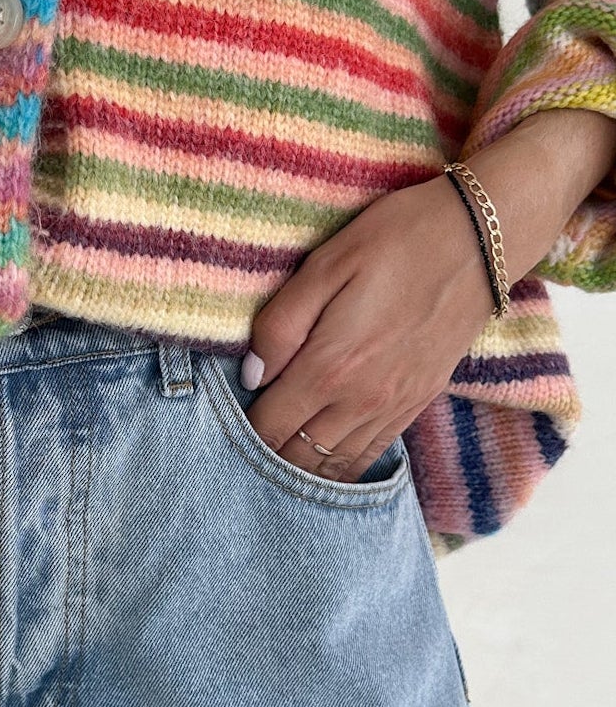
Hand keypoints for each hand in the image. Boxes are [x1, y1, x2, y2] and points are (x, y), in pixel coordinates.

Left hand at [243, 109, 615, 481]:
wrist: (480, 240)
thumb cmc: (396, 240)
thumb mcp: (325, 266)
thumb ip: (280, 324)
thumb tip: (250, 374)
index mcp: (330, 367)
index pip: (268, 426)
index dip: (240, 427)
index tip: (226, 412)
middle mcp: (362, 401)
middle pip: (297, 456)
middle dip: (266, 451)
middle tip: (244, 434)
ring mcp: (394, 407)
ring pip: (335, 466)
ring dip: (302, 465)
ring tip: (278, 448)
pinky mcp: (418, 403)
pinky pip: (371, 455)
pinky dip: (342, 464)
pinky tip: (324, 455)